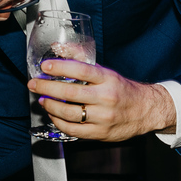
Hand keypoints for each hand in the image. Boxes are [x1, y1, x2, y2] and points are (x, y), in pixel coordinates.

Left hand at [27, 59, 175, 141]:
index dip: (60, 67)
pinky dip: (59, 122)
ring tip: (42, 100)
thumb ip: (82, 59)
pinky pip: (74, 129)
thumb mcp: (107, 72)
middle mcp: (106, 98)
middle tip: (34, 84)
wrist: (146, 111)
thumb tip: (58, 48)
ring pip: (70, 113)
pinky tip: (54, 115)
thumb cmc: (123, 90)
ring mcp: (104, 117)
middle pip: (71, 92)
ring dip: (51, 106)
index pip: (82, 70)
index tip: (45, 66)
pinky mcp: (100, 132)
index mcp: (108, 79)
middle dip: (47, 87)